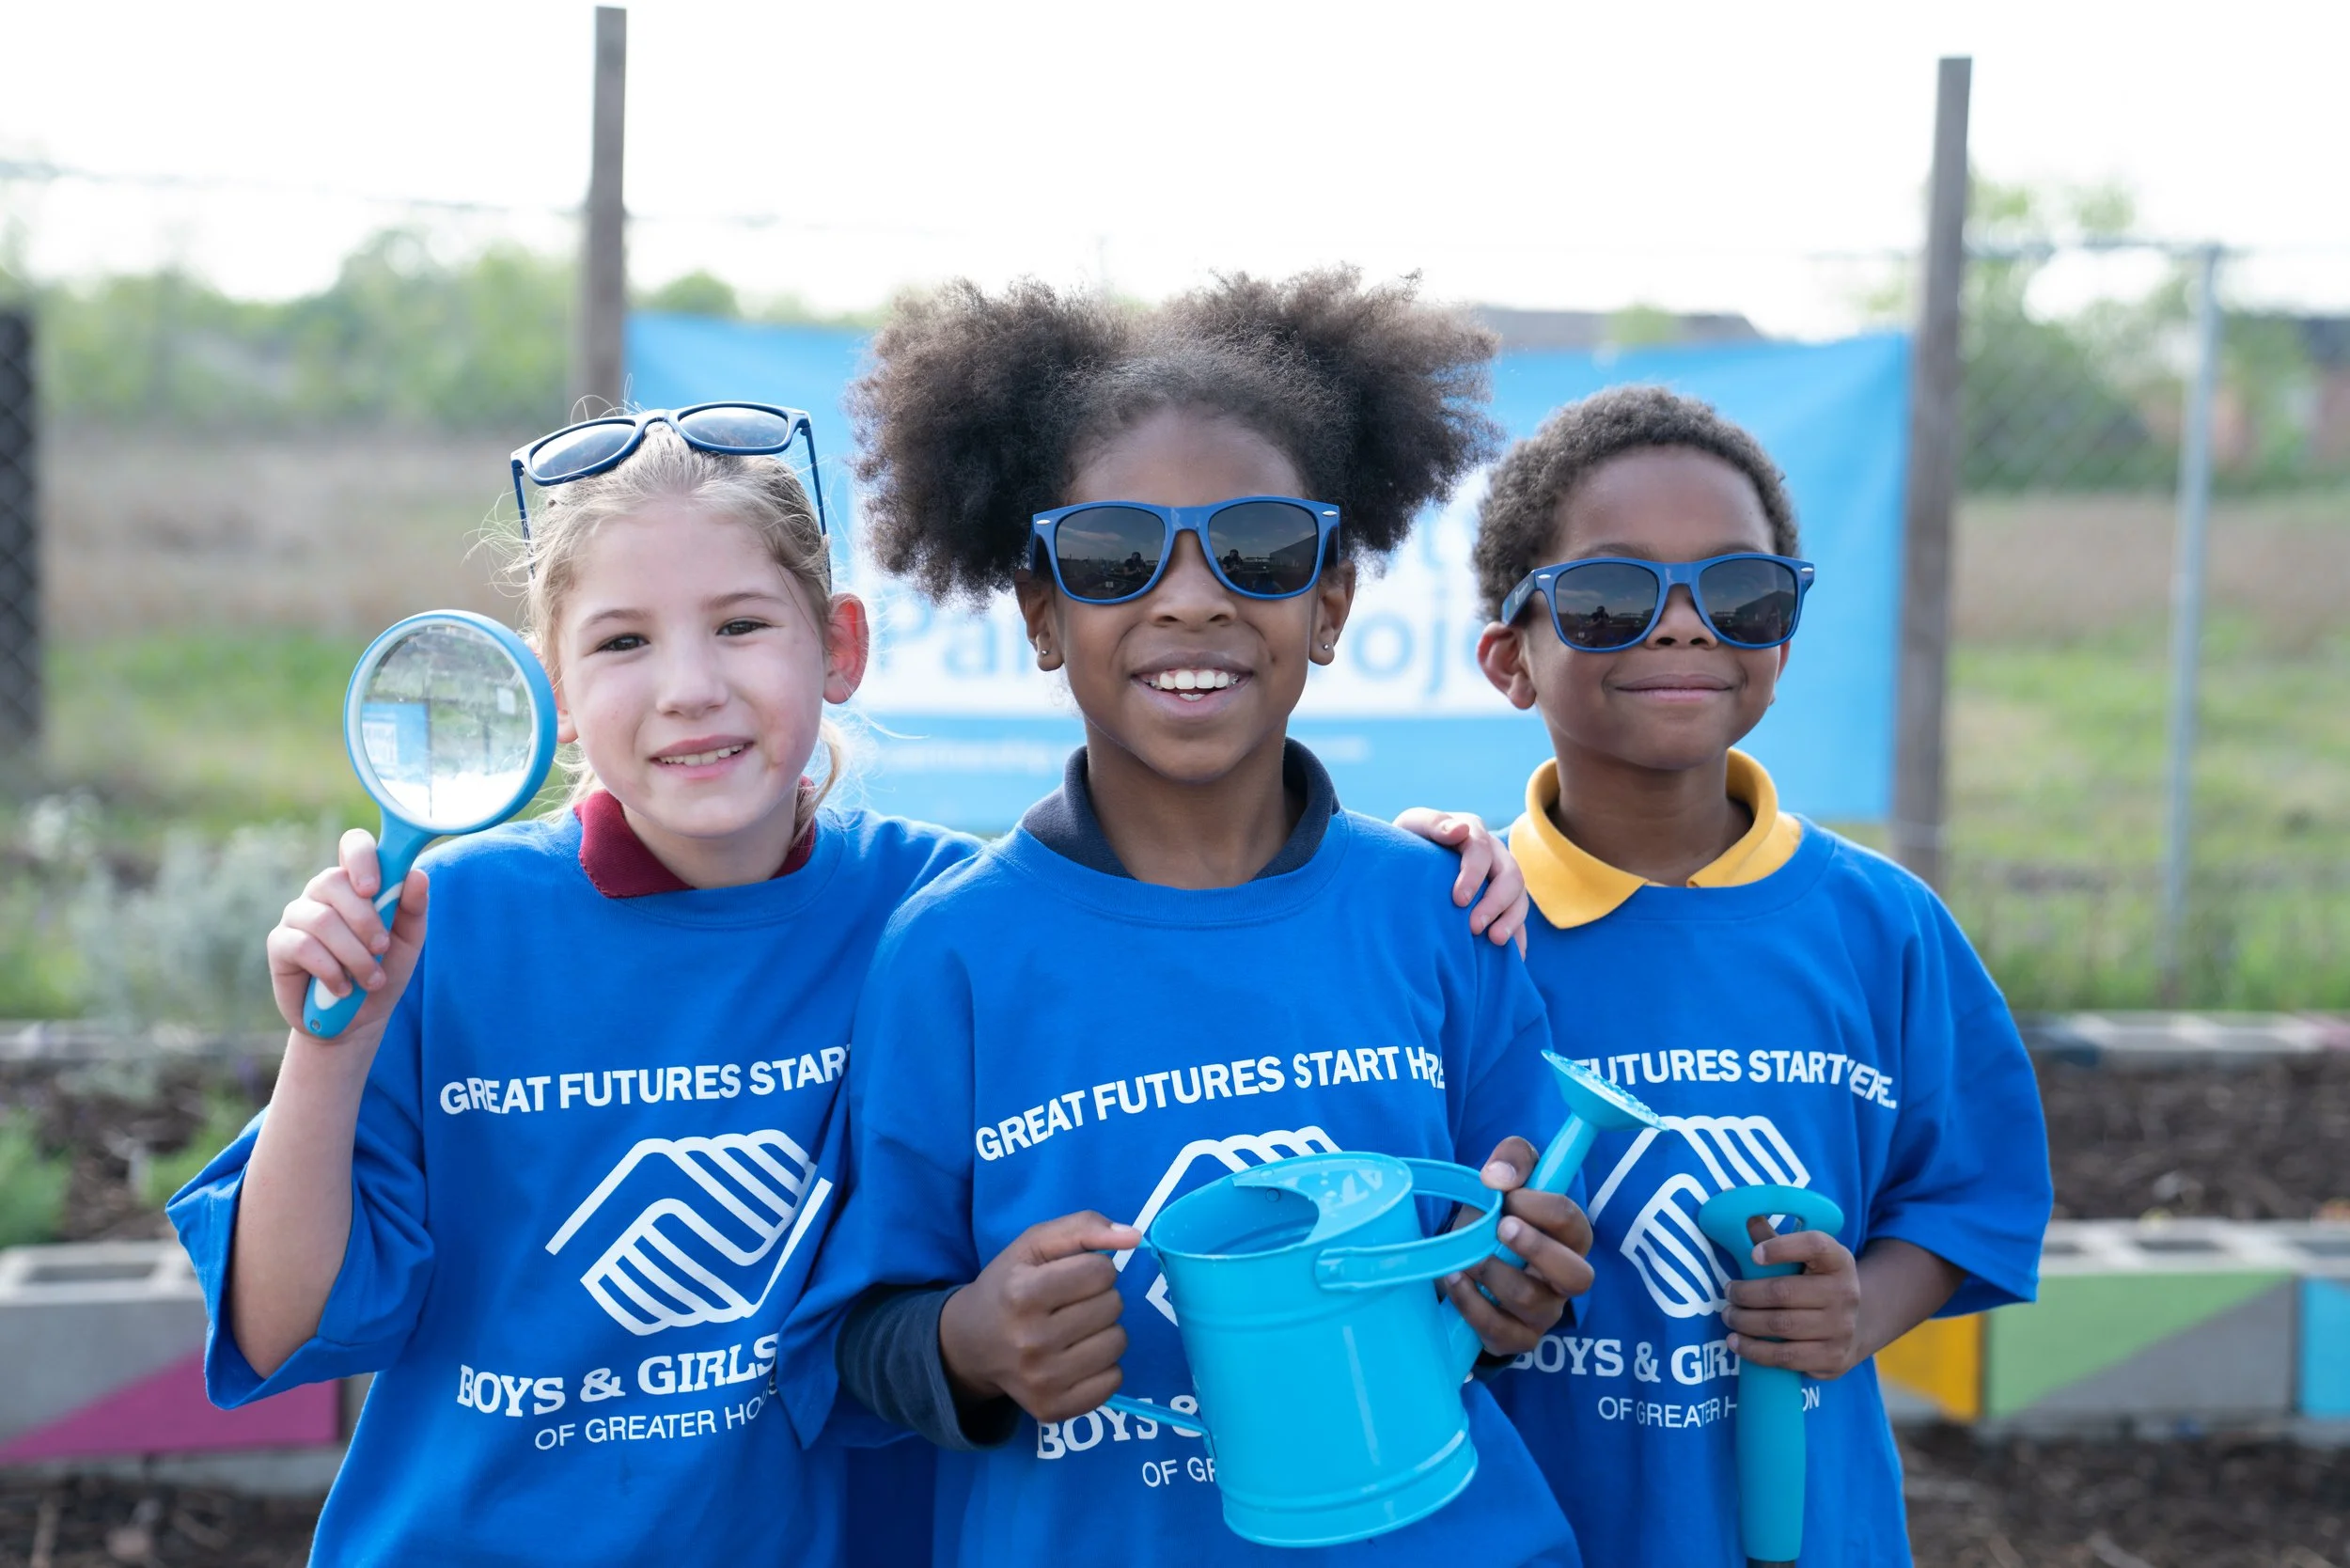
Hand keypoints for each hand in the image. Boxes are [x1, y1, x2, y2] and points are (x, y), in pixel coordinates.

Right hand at [265, 828, 428, 1041]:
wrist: (356, 1020)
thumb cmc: (383, 971)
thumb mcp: (408, 942)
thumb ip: (414, 908)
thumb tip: (416, 875)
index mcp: (357, 881)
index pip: (354, 844)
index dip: (362, 857)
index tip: (374, 888)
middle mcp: (323, 891)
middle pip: (334, 880)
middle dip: (365, 919)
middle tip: (382, 948)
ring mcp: (297, 914)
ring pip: (322, 919)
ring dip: (353, 954)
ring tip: (370, 979)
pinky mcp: (279, 944)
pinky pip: (303, 946)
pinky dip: (331, 970)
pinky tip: (343, 988)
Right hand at [939, 1211, 1141, 1422]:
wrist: (969, 1345)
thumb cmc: (1007, 1286)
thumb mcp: (1034, 1244)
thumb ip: (1084, 1227)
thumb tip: (1135, 1236)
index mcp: (1022, 1294)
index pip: (1101, 1271)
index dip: (1094, 1267)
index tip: (1072, 1275)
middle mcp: (1030, 1341)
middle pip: (1113, 1306)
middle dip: (1100, 1297)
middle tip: (1071, 1304)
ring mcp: (1042, 1381)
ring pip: (1118, 1343)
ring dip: (1104, 1330)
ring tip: (1076, 1329)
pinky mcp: (1052, 1409)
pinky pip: (1114, 1382)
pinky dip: (1103, 1366)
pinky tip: (1076, 1357)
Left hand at [1392, 809, 1529, 952]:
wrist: (1408, 862)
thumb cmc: (1409, 842)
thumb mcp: (1414, 825)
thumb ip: (1434, 824)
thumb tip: (1460, 830)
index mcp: (1473, 832)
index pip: (1481, 850)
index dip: (1473, 875)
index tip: (1458, 901)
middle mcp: (1494, 854)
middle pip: (1511, 875)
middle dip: (1496, 903)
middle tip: (1475, 928)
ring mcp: (1502, 878)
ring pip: (1520, 897)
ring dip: (1512, 920)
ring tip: (1495, 941)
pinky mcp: (1504, 902)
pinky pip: (1518, 919)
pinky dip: (1519, 937)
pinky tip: (1514, 957)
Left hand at [1441, 1136, 1594, 1357]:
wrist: (1464, 1255)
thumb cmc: (1496, 1213)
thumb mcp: (1507, 1176)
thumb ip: (1513, 1159)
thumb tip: (1498, 1177)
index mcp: (1570, 1238)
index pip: (1573, 1223)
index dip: (1542, 1207)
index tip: (1508, 1195)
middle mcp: (1565, 1280)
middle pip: (1578, 1276)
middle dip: (1537, 1249)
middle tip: (1501, 1227)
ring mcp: (1544, 1313)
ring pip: (1532, 1302)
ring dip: (1494, 1274)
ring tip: (1468, 1256)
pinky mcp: (1516, 1338)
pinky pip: (1501, 1332)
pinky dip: (1472, 1305)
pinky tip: (1455, 1279)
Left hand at [1722, 1216, 1864, 1378]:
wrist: (1855, 1326)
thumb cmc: (1816, 1283)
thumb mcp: (1804, 1257)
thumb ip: (1772, 1237)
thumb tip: (1738, 1208)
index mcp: (1838, 1260)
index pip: (1814, 1245)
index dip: (1781, 1247)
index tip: (1753, 1255)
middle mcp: (1846, 1293)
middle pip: (1783, 1292)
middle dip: (1745, 1293)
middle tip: (1728, 1293)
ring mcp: (1842, 1329)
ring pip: (1781, 1326)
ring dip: (1745, 1322)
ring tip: (1729, 1316)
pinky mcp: (1833, 1359)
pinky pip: (1786, 1358)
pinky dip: (1755, 1352)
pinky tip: (1737, 1343)